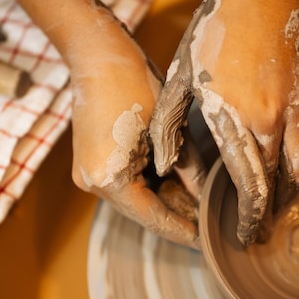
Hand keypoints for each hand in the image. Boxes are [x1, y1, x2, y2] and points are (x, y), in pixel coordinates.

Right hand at [8, 0, 203, 247]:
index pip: (155, 219)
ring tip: (198, 203)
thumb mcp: (171, 131)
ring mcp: (87, 176)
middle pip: (144, 213)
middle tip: (210, 222)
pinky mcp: (90, 165)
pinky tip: (175, 183)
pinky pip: (126, 185)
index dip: (184, 231)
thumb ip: (190, 171)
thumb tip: (207, 198)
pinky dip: (150, 186)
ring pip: (135, 200)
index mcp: (111, 180)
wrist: (97, 55)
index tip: (209, 243)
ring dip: (164, 201)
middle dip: (177, 216)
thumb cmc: (135, 83)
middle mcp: (93, 185)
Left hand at [150, 0, 298, 244]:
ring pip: (298, 171)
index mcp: (235, 122)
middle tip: (261, 236)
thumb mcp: (180, 77)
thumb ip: (169, 125)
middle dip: (267, 216)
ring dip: (287, 197)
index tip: (244, 238)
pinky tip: (294, 176)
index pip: (247, 188)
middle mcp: (270, 124)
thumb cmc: (215, 33)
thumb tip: (162, 165)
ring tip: (277, 214)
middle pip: (275, 187)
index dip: (247, 219)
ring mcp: (295, 112)